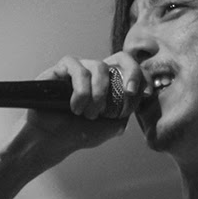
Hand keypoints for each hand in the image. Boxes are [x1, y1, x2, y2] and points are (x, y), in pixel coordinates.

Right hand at [25, 52, 145, 153]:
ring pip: (100, 67)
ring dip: (98, 95)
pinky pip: (77, 69)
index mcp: (112, 85)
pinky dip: (81, 91)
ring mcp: (80, 68)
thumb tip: (138, 99)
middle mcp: (97, 73)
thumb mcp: (110, 127)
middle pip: (122, 58)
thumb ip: (127, 112)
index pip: (133, 71)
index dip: (143, 77)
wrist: (51, 141)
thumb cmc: (77, 133)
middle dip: (132, 72)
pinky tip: (75, 107)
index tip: (146, 93)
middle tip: (129, 92)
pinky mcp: (61, 68)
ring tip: (88, 115)